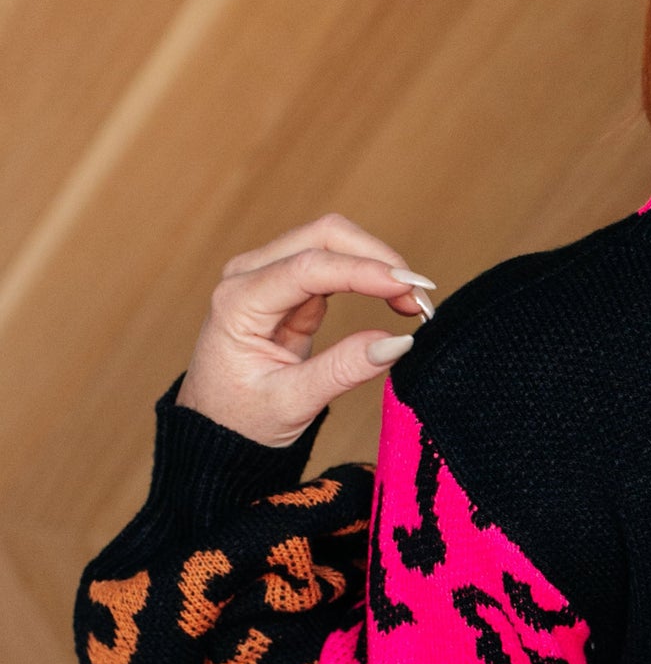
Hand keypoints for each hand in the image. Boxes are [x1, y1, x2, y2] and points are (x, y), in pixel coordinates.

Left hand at [176, 214, 436, 447]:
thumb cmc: (242, 418)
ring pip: (332, 242)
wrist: (217, 426)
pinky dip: (369, 274)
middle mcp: (248, 275)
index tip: (409, 289)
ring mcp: (268, 274)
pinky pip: (335, 263)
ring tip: (413, 303)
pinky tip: (394, 299)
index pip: (308, 269)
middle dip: (377, 258)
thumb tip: (399, 342)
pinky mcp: (289, 283)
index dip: (363, 272)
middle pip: (323, 237)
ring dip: (377, 263)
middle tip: (420, 297)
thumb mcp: (292, 402)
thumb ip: (343, 371)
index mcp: (237, 302)